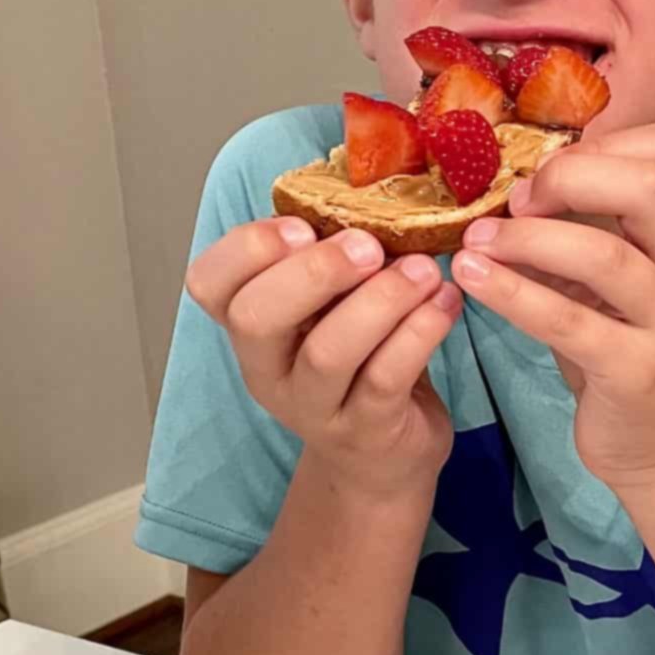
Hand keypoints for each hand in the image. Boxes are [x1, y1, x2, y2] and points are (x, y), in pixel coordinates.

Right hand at [186, 219, 462, 501]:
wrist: (384, 458)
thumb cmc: (361, 363)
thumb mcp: (335, 310)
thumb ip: (336, 264)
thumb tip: (372, 197)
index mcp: (252, 330)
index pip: (208, 284)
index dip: (246, 248)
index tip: (302, 226)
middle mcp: (269, 371)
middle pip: (257, 317)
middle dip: (314, 271)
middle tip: (369, 246)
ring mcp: (314, 408)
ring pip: (328, 351)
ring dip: (381, 299)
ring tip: (426, 271)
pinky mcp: (366, 431)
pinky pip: (386, 377)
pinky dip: (419, 332)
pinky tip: (446, 303)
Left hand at [451, 124, 654, 494]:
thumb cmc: (623, 348)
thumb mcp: (613, 279)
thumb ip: (584, 228)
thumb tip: (510, 180)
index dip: (596, 146)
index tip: (541, 175)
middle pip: (648, 186)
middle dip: (570, 177)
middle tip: (515, 201)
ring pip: (604, 256)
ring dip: (527, 239)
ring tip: (474, 242)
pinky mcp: (637, 371)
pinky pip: (569, 321)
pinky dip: (514, 294)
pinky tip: (473, 280)